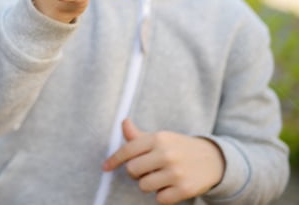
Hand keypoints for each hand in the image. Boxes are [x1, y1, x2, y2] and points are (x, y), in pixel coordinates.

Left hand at [103, 119, 224, 203]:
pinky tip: (171, 187)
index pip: (128, 150)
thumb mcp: (161, 138)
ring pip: (144, 186)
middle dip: (135, 173)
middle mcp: (166, 154)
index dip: (114, 160)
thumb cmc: (179, 148)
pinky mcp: (185, 189)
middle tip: (146, 171)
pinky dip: (162, 195)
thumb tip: (124, 122)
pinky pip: (159, 199)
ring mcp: (176, 172)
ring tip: (161, 178)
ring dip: (149, 185)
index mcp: (158, 138)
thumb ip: (139, 135)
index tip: (105, 167)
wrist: (214, 160)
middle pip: (132, 170)